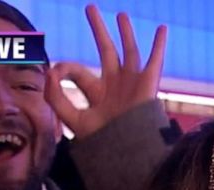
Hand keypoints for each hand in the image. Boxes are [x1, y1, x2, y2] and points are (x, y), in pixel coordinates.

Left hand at [46, 4, 166, 138]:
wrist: (127, 151)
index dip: (63, 69)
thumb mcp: (70, 118)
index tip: (55, 73)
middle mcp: (115, 84)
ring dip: (125, 32)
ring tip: (121, 15)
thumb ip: (55, 96)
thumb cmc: (101, 141)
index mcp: (97, 93)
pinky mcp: (148, 83)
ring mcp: (132, 83)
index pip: (77, 70)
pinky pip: (155, 59)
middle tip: (90, 8)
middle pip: (105, 50)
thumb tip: (50, 70)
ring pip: (128, 51)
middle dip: (98, 30)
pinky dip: (159, 44)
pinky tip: (162, 29)